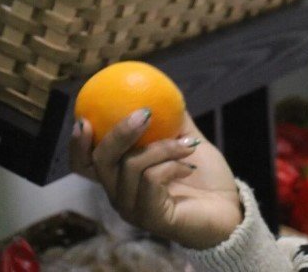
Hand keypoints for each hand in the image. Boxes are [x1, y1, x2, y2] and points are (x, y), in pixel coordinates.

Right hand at [70, 109, 242, 248]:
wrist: (229, 207)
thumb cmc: (205, 176)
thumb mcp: (185, 140)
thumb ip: (172, 121)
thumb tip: (165, 90)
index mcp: (122, 177)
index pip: (85, 164)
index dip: (77, 144)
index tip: (83, 118)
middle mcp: (120, 195)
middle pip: (99, 162)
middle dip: (119, 133)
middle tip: (144, 113)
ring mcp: (133, 209)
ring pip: (131, 166)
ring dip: (164, 147)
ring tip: (189, 143)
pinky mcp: (151, 218)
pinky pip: (152, 179)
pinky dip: (173, 165)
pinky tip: (189, 166)